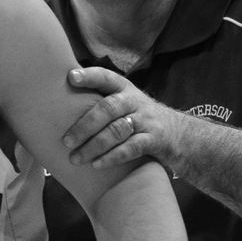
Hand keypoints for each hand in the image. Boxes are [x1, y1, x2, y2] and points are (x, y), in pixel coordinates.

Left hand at [63, 67, 179, 170]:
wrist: (182, 135)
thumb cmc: (140, 119)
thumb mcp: (126, 103)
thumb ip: (102, 101)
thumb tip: (59, 101)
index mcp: (125, 89)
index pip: (106, 77)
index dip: (89, 76)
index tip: (70, 77)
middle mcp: (135, 101)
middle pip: (108, 108)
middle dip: (85, 125)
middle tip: (66, 141)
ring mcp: (146, 120)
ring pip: (117, 130)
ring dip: (94, 146)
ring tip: (76, 158)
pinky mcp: (155, 140)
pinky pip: (132, 148)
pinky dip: (112, 157)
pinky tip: (97, 165)